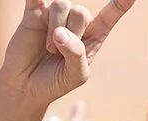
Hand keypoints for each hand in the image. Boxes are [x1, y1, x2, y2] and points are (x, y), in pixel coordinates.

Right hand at [0, 0, 135, 112]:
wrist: (26, 85)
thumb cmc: (56, 82)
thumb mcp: (76, 75)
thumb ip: (76, 54)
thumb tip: (60, 33)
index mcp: (93, 36)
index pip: (110, 15)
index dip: (120, 4)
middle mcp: (75, 22)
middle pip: (80, 12)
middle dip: (72, 33)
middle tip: (59, 53)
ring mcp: (54, 16)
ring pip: (61, 4)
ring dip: (56, 27)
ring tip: (49, 48)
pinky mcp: (34, 11)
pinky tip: (38, 2)